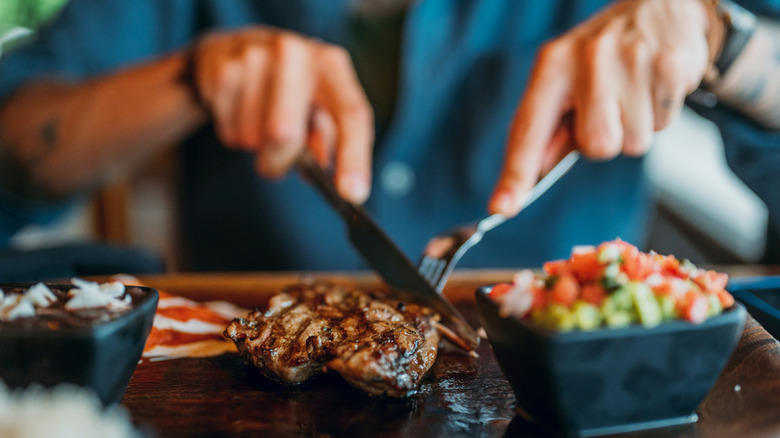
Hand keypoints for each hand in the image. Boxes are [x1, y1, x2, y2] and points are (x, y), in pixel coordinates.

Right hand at [190, 27, 373, 202]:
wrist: (238, 49)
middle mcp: (296, 53)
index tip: (352, 195)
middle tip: (276, 160)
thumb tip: (324, 169)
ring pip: (251, 137)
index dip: (354, 157)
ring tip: (259, 120)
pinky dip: (233, 134)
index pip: (351, 114)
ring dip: (255, 145)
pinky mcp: (222, 68)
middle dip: (279, 160)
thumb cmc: (290, 89)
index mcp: (331, 66)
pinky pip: (228, 130)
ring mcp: (255, 56)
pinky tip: (240, 110)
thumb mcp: (318, 107)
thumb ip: (328, 140)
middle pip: (285, 133)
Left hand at [489, 0, 717, 215]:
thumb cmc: (606, 55)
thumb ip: (550, 131)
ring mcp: (630, 60)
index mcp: (552, 66)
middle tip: (611, 107)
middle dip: (606, 139)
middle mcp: (587, 59)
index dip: (516, 174)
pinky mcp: (668, 66)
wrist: (662, 6)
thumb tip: (529, 179)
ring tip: (635, 93)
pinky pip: (662, 126)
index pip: (528, 130)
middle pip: (596, 147)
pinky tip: (654, 86)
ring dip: (636, 127)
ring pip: (632, 143)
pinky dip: (660, 115)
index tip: (501, 207)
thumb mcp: (568, 81)